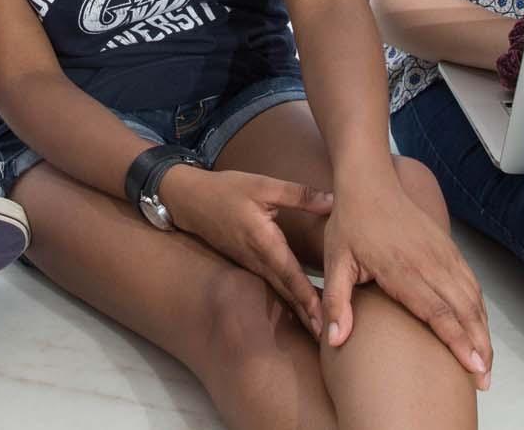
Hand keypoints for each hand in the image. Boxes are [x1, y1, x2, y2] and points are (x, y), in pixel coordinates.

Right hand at [160, 166, 332, 335]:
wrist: (190, 200)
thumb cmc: (226, 190)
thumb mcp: (263, 185)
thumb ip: (299, 194)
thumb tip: (333, 202)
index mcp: (263, 242)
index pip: (290, 275)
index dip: (307, 297)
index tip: (324, 317)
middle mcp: (257, 260)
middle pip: (286, 292)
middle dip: (307, 315)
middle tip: (327, 338)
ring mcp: (250, 264)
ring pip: (279, 292)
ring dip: (298, 311)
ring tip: (318, 331)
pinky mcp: (247, 263)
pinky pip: (270, 285)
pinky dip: (287, 299)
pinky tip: (299, 309)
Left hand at [320, 176, 491, 388]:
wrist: (370, 181)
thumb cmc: (351, 223)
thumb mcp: (335, 262)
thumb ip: (336, 302)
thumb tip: (334, 339)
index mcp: (402, 270)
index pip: (438, 312)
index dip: (459, 342)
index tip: (473, 367)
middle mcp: (429, 263)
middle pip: (464, 310)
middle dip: (479, 346)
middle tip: (484, 380)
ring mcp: (443, 254)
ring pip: (473, 297)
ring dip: (483, 330)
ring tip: (486, 362)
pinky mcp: (449, 248)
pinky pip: (471, 282)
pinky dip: (480, 308)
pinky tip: (480, 327)